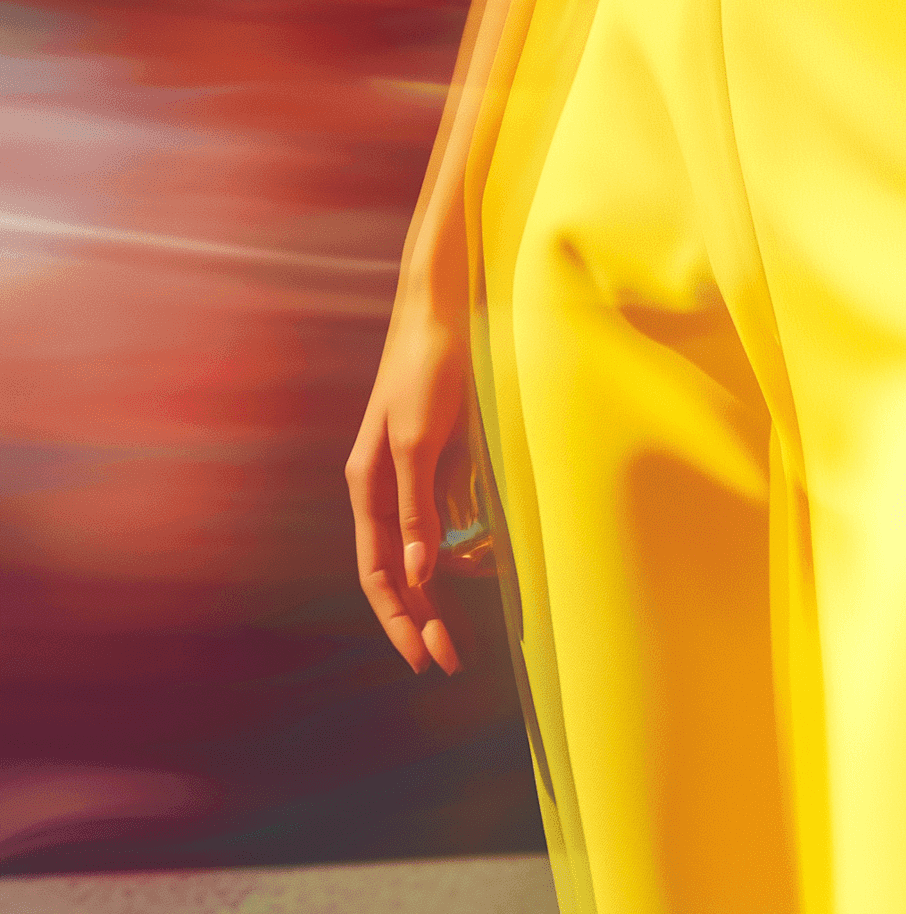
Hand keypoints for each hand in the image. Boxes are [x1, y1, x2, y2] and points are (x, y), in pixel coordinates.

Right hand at [345, 300, 468, 674]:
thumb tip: (416, 574)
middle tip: (450, 663)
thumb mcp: (419, 439)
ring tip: (456, 637)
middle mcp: (380, 487)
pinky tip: (466, 576)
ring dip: (432, 598)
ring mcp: (405, 475)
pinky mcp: (432, 460)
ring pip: (413, 555)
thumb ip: (416, 505)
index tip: (424, 659)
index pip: (377, 573)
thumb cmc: (425, 370)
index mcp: (367, 486)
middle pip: (393, 572)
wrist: (440, 313)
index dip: (399, 619)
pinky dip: (446, 559)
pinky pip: (433, 525)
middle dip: (418, 620)